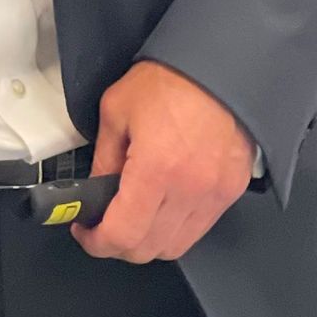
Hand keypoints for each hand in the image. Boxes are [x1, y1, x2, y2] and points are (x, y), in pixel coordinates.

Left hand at [75, 60, 254, 262]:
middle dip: (117, 244)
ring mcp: (215, 194)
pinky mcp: (231, 192)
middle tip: (103, 224)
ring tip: (133, 217)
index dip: (96, 243)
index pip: (122, 235)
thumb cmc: (171, 80)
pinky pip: (198, 229)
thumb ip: (103, 159)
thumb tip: (95, 192)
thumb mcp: (117, 111)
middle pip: (147, 250)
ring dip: (148, 241)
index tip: (85, 231)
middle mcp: (189, 189)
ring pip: (174, 246)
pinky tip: (162, 207)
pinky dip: (175, 229)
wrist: (221, 67)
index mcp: (156, 169)